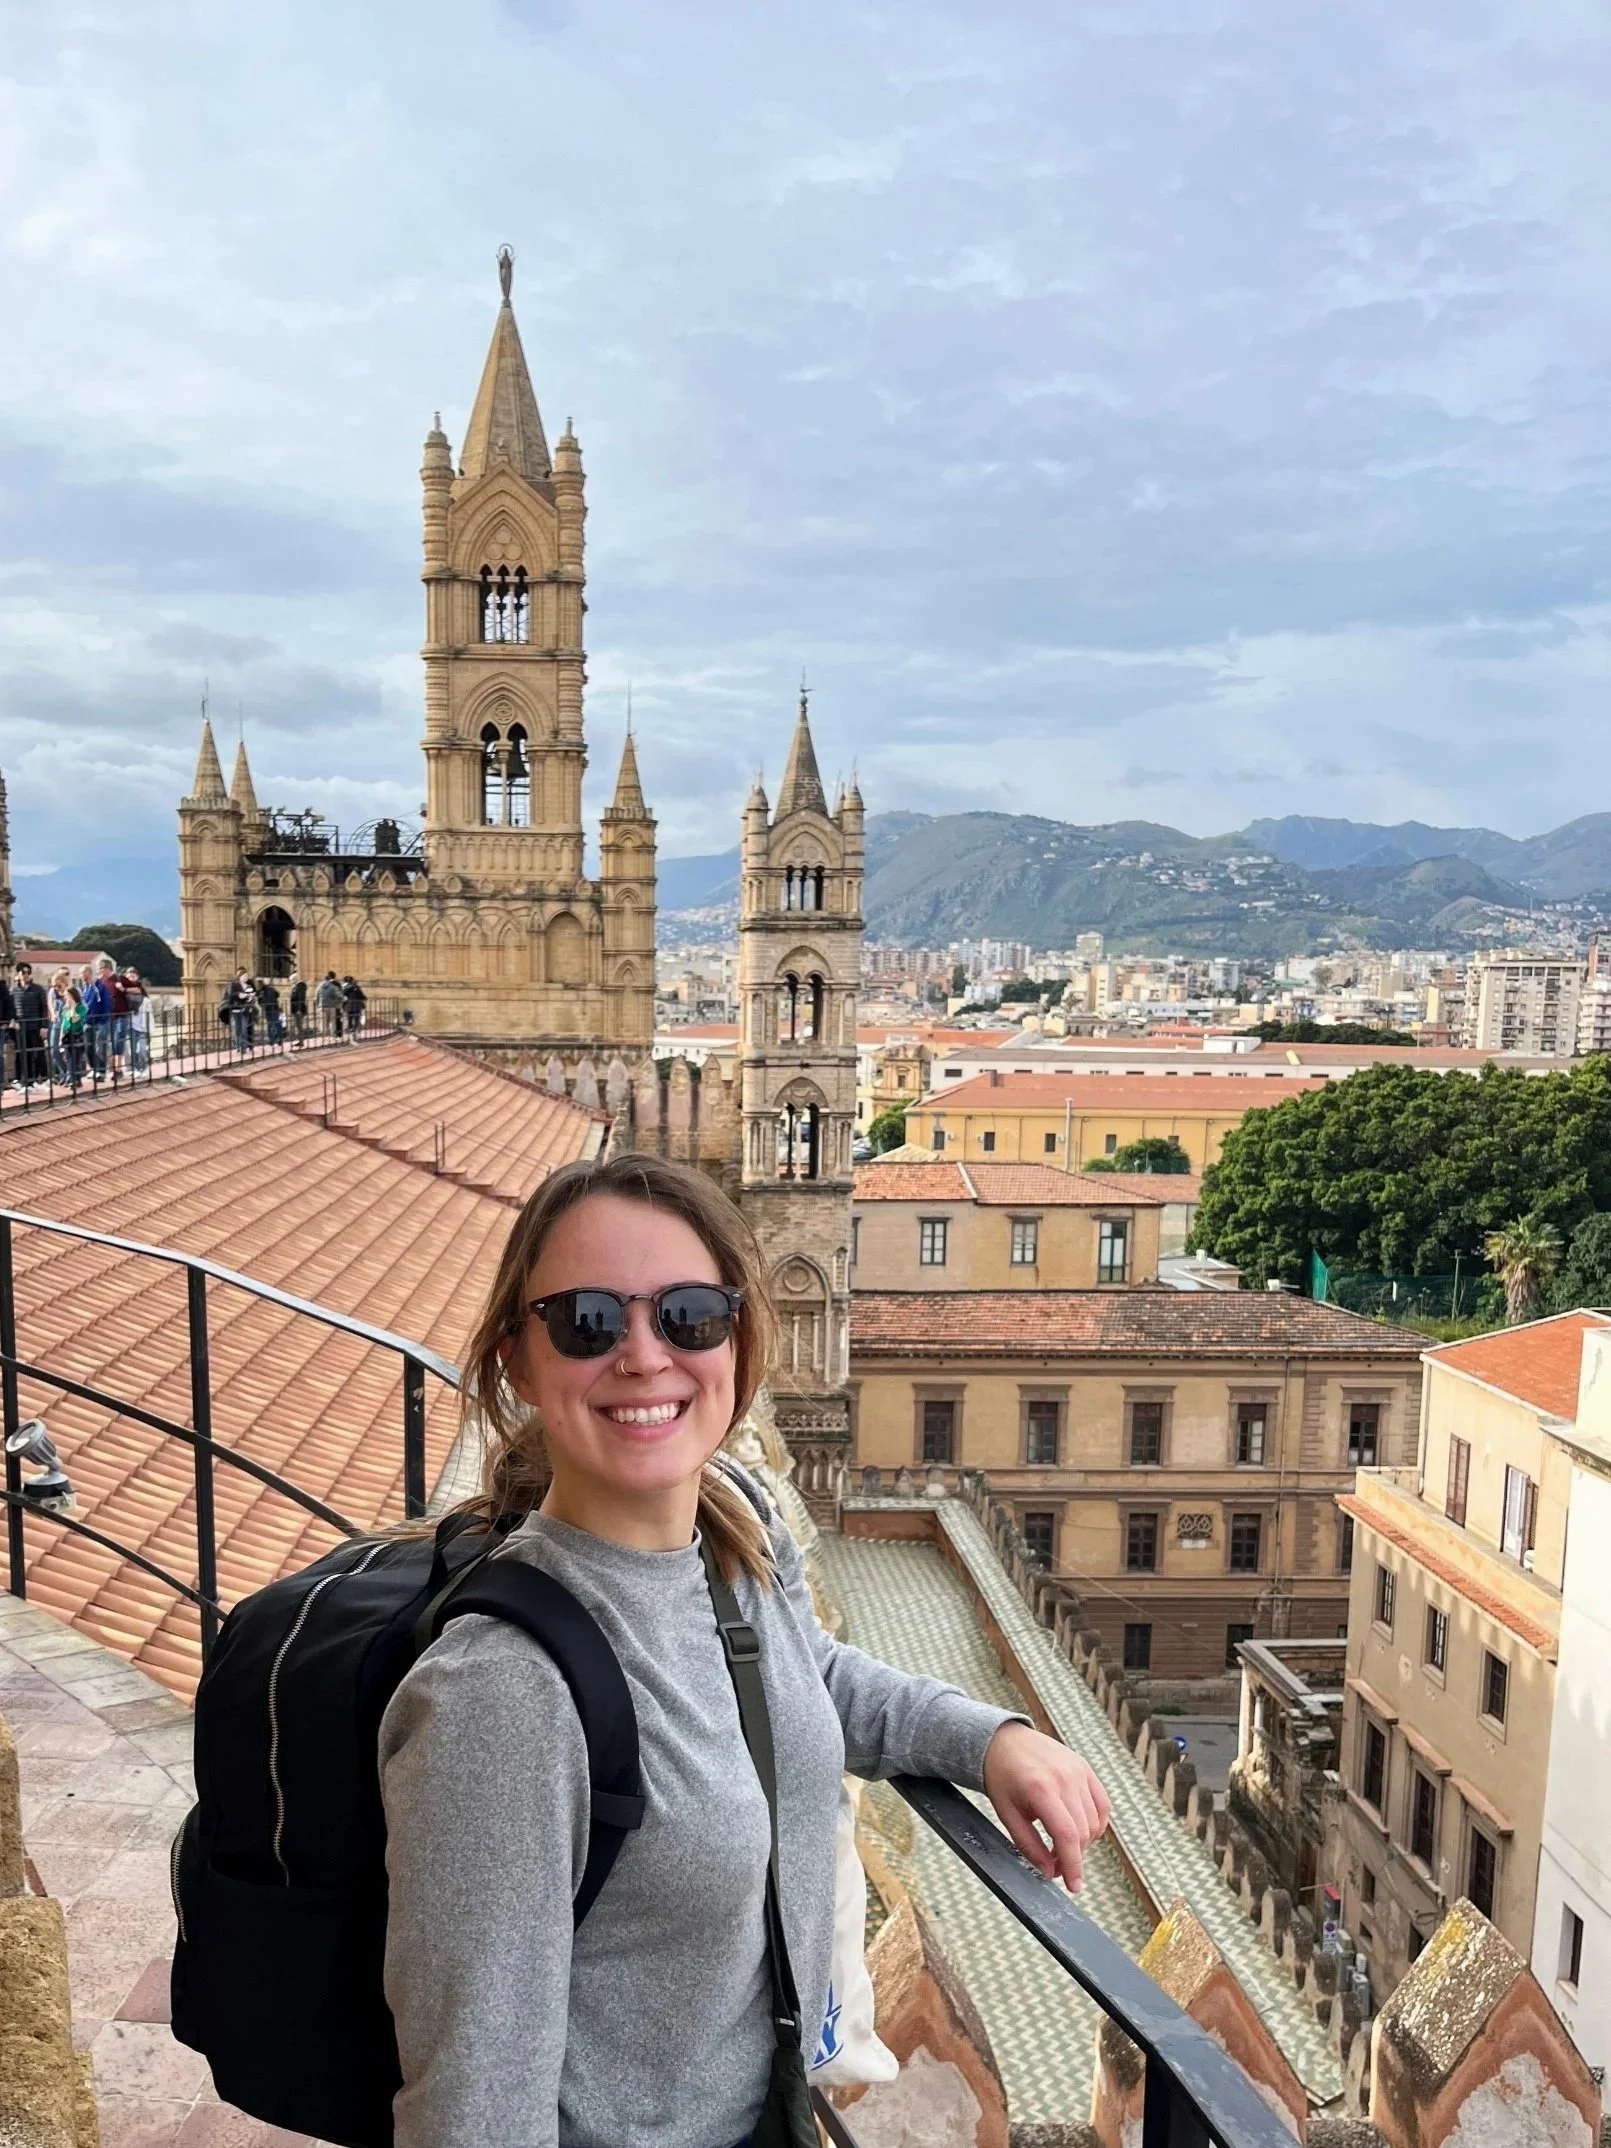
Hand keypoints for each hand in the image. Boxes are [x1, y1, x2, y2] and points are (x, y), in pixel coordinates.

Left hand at [980, 1721, 1110, 1895]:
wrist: (1004, 1740)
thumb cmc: (1002, 1777)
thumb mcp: (1006, 1814)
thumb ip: (1028, 1845)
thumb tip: (1049, 1872)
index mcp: (1041, 1789)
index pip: (1067, 1836)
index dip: (1072, 1866)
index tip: (1073, 1886)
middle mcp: (1065, 1778)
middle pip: (1082, 1833)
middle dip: (1073, 1857)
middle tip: (1055, 1865)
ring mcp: (1079, 1771)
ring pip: (1095, 1822)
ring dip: (1084, 1843)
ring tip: (1062, 1844)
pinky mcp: (1085, 1768)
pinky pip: (1102, 1805)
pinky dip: (1096, 1824)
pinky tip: (1079, 1829)